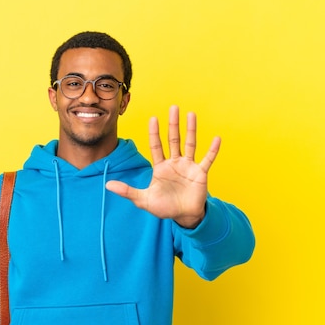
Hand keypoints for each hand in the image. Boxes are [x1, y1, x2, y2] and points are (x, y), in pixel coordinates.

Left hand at [105, 105, 220, 228]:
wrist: (183, 216)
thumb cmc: (164, 207)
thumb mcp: (143, 199)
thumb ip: (127, 191)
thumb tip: (107, 184)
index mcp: (161, 167)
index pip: (156, 146)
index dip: (154, 133)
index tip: (153, 118)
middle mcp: (174, 163)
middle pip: (173, 140)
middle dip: (173, 124)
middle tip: (173, 107)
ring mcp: (188, 166)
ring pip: (190, 144)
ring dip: (191, 130)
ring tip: (191, 114)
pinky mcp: (200, 173)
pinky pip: (207, 159)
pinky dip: (212, 150)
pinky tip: (217, 138)